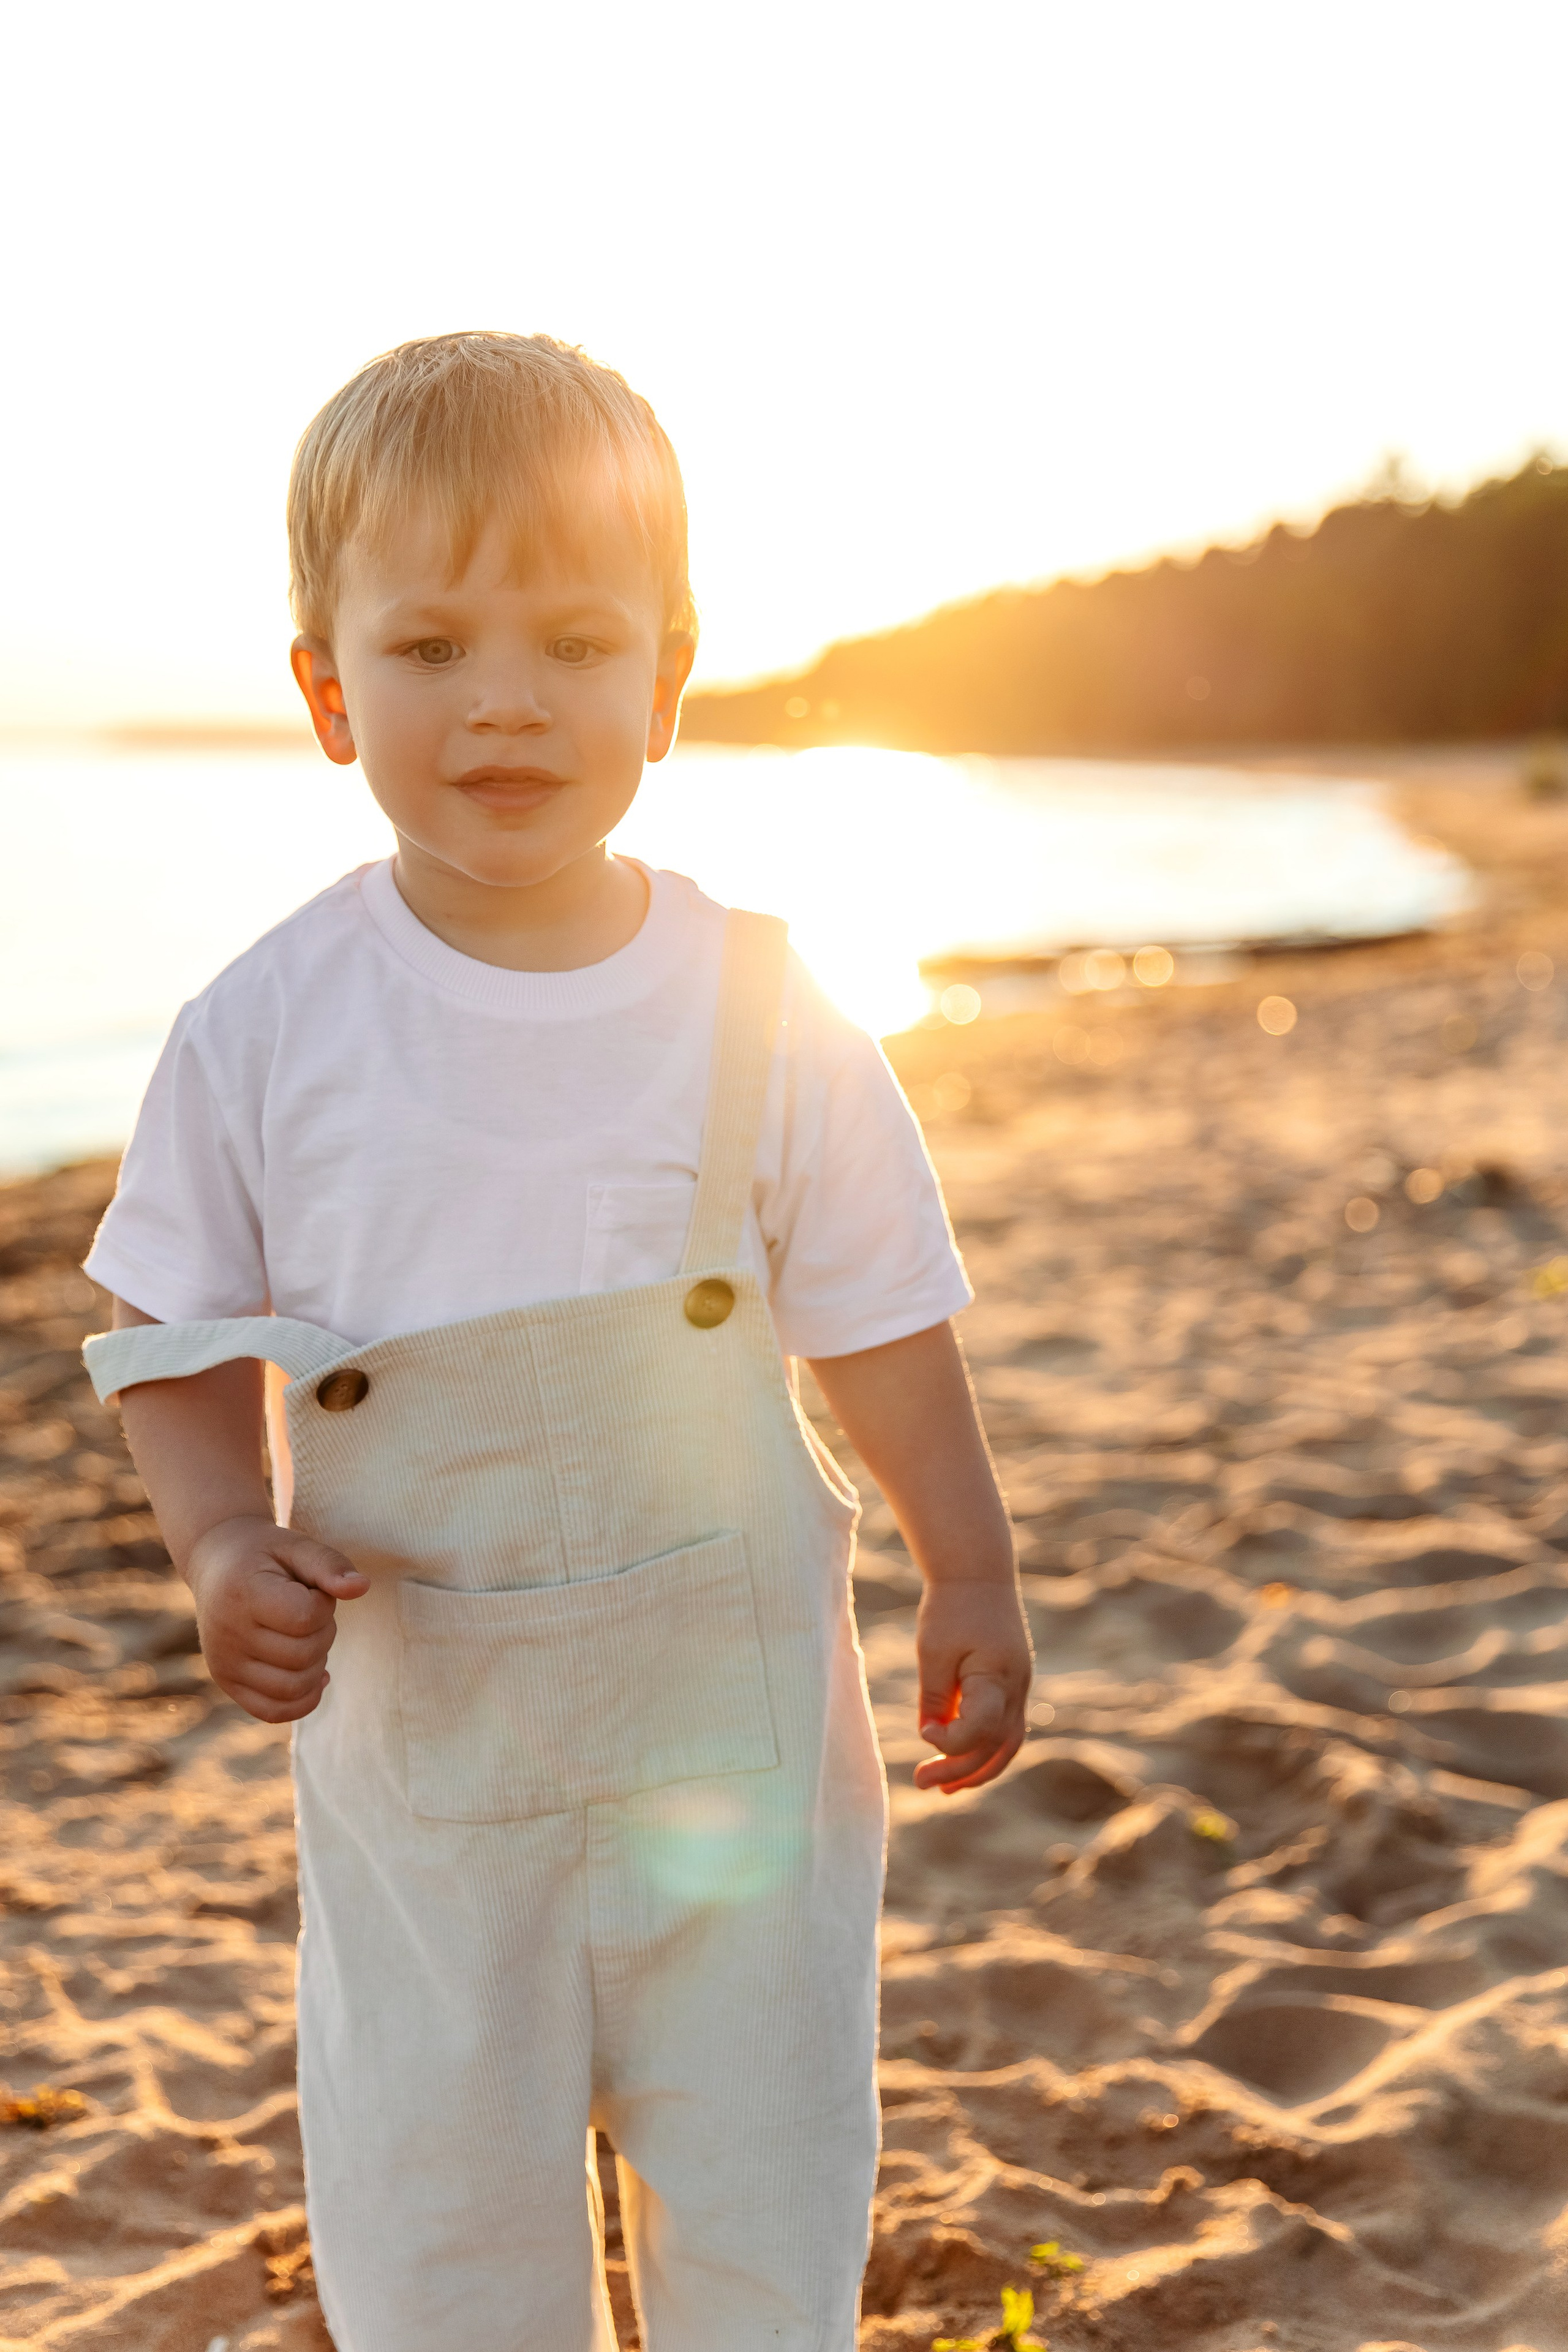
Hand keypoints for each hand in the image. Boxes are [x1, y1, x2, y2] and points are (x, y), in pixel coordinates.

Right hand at [185, 1514, 368, 1723]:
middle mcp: (227, 1635)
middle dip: (324, 1633)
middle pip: (303, 1656)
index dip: (324, 1605)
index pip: (304, 1618)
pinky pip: (273, 1711)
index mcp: (242, 1594)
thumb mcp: (297, 1546)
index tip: (312, 1590)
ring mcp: (224, 1665)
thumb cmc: (265, 1554)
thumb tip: (362, 1588)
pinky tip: (314, 1675)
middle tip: (311, 1612)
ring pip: (293, 1688)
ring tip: (305, 1637)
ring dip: (316, 1665)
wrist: (217, 1564)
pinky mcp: (227, 1683)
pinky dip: (302, 1700)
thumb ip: (330, 1565)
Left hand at [914, 1577, 1032, 1794]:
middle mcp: (1017, 1687)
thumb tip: (931, 1738)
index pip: (980, 1729)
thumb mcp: (933, 1651)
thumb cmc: (951, 1607)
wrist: (978, 1573)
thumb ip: (934, 1697)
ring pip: (1008, 1744)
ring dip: (977, 1770)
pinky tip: (959, 1760)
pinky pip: (1006, 1728)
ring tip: (945, 1789)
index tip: (924, 1730)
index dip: (950, 1741)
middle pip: (996, 1747)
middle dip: (961, 1771)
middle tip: (921, 1783)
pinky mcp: (1013, 1684)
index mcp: (998, 1676)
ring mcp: (1020, 1687)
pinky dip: (985, 1749)